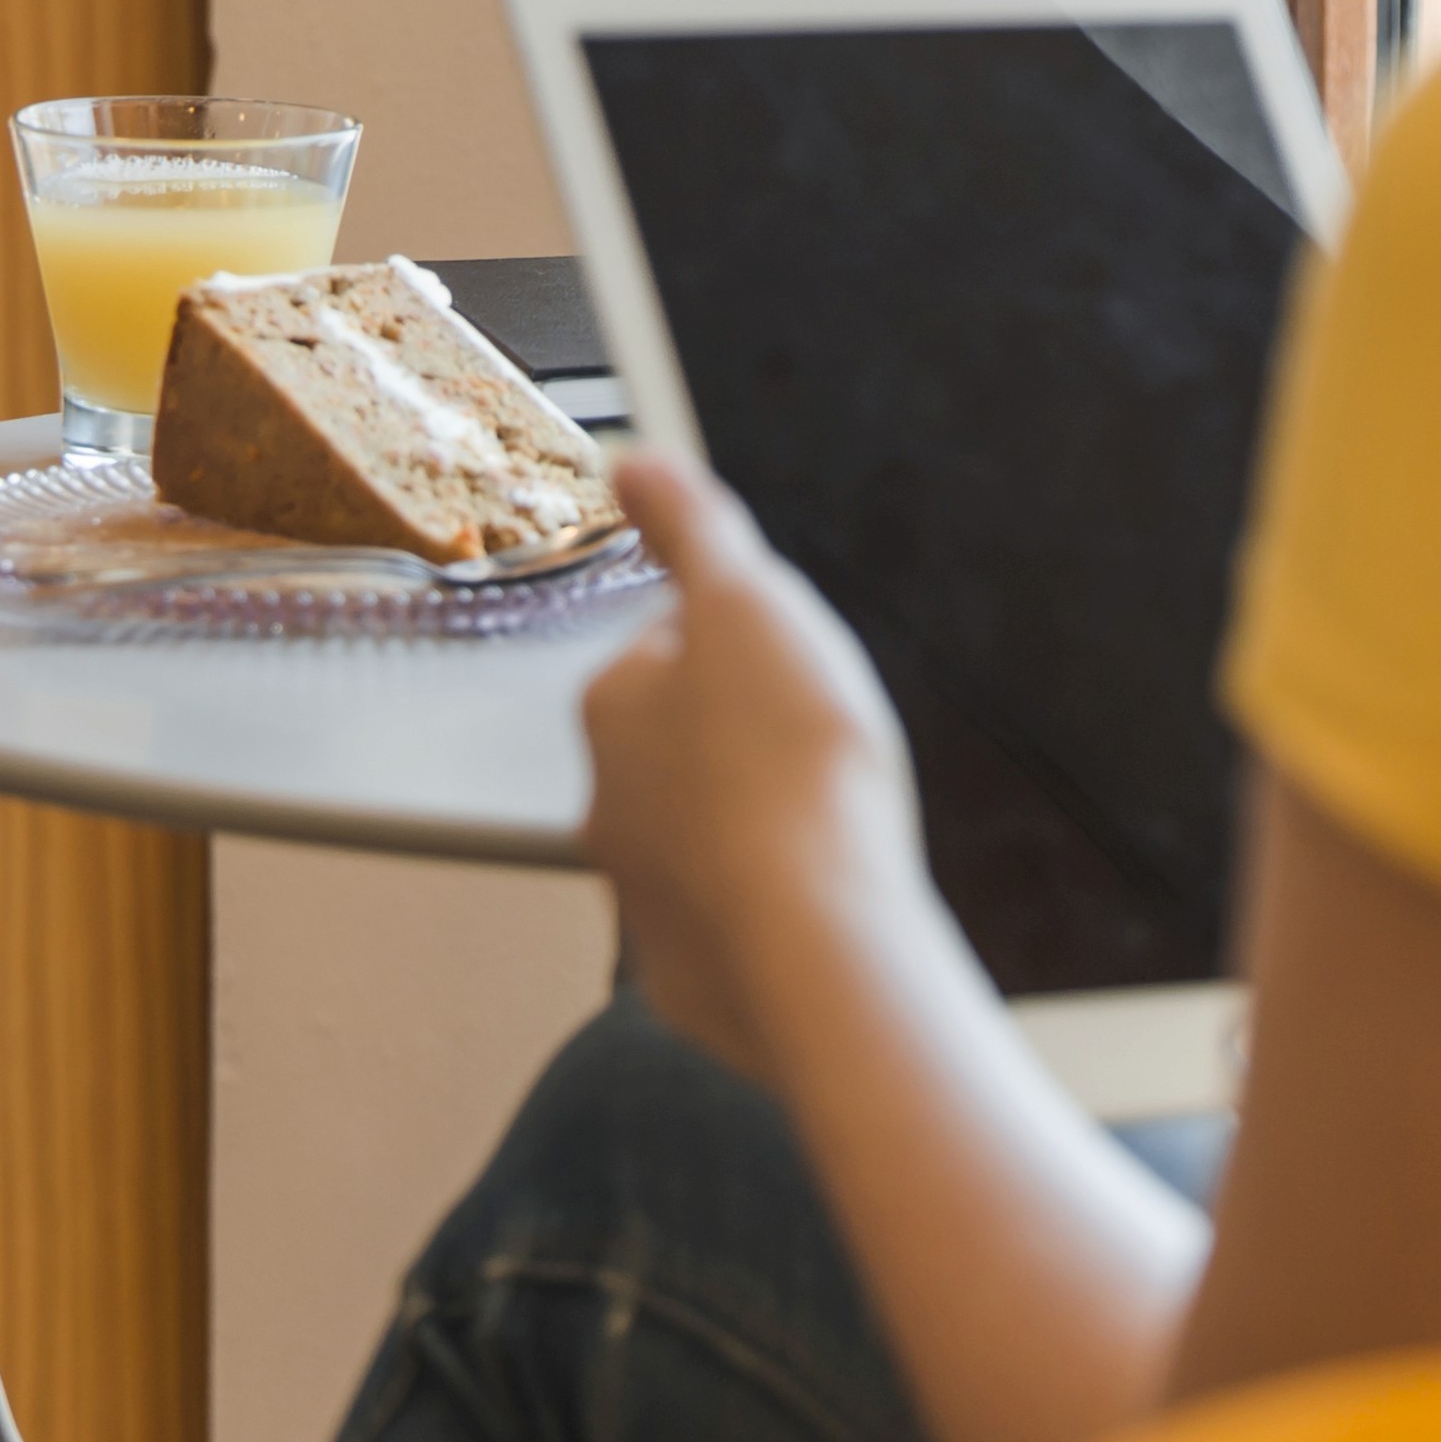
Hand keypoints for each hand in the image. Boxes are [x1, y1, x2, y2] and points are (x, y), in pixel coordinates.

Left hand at [578, 452, 931, 1077]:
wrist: (819, 943)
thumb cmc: (792, 769)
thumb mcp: (751, 605)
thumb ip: (692, 529)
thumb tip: (632, 462)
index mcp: (613, 706)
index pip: (667, 649)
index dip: (740, 649)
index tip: (792, 667)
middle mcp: (607, 802)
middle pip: (681, 750)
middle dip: (743, 745)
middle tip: (823, 752)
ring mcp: (644, 898)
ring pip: (702, 842)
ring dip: (755, 832)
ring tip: (833, 833)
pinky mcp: (691, 979)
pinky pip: (731, 933)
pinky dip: (771, 919)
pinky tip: (826, 911)